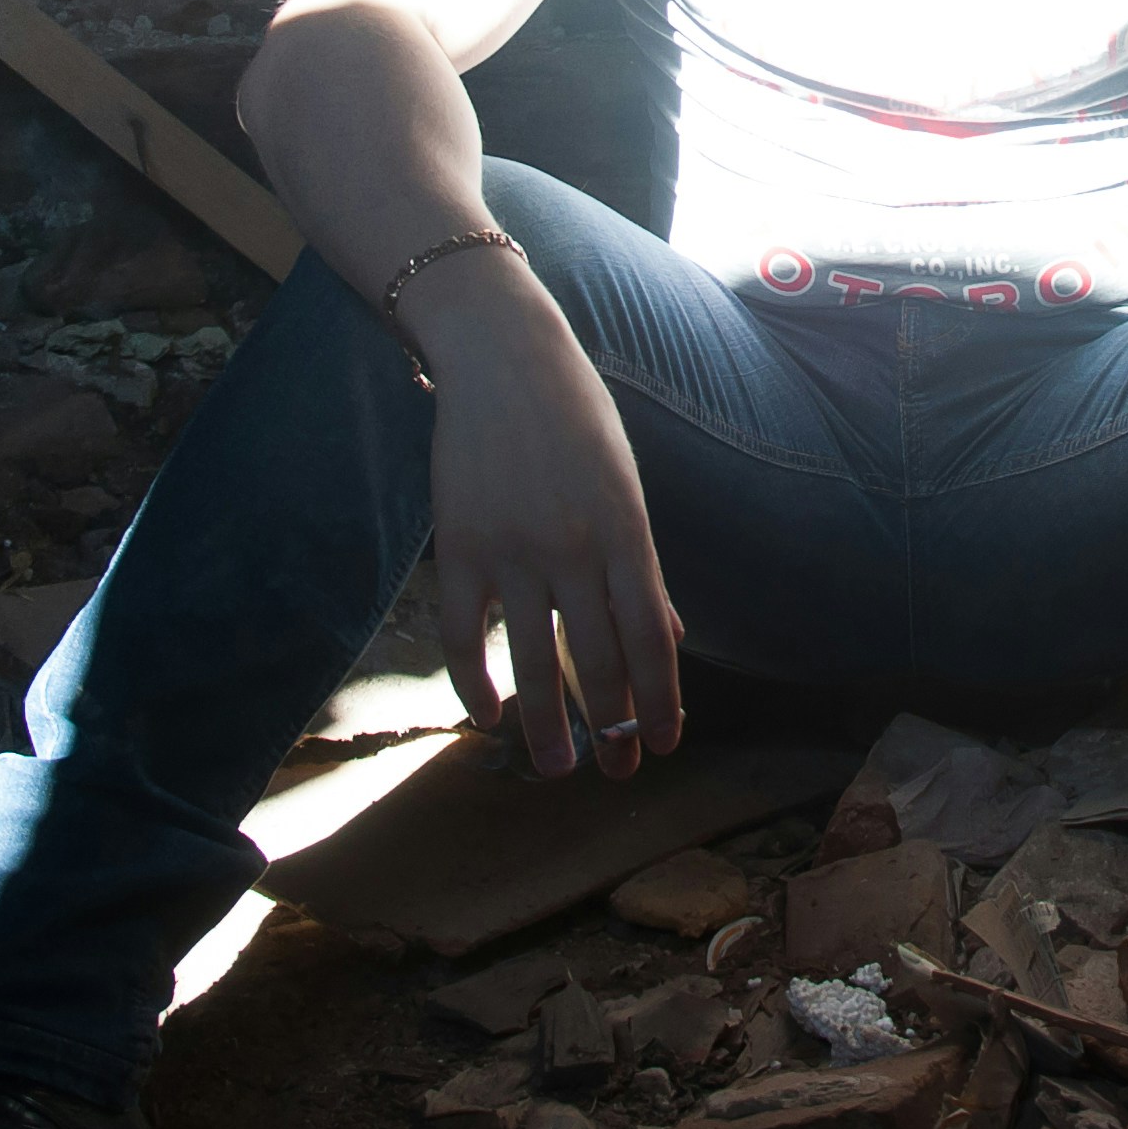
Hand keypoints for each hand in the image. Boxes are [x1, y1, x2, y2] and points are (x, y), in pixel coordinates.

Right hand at [413, 266, 682, 778]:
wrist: (502, 355)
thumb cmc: (574, 417)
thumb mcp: (624, 485)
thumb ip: (641, 566)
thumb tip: (668, 636)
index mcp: (627, 532)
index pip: (653, 638)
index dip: (663, 700)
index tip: (666, 744)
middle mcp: (576, 548)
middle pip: (600, 662)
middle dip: (615, 730)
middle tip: (618, 774)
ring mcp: (514, 550)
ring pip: (534, 664)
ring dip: (548, 729)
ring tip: (554, 769)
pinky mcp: (459, 547)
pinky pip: (467, 637)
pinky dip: (476, 685)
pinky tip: (489, 715)